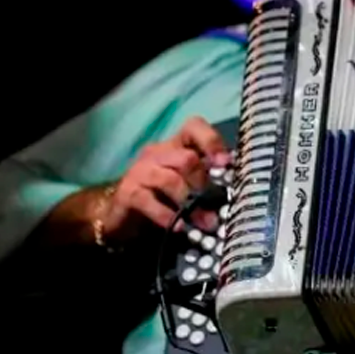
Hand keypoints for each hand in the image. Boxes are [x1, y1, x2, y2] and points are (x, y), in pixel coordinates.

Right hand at [97, 116, 230, 243]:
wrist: (119, 215)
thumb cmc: (160, 197)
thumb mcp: (186, 185)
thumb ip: (206, 181)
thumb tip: (235, 189)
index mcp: (175, 146)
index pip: (194, 127)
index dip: (211, 141)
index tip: (226, 163)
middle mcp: (157, 154)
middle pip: (187, 158)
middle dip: (203, 183)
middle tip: (212, 203)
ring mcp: (140, 172)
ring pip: (170, 179)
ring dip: (189, 202)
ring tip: (202, 221)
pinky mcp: (128, 193)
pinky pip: (148, 201)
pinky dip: (167, 215)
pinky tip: (179, 226)